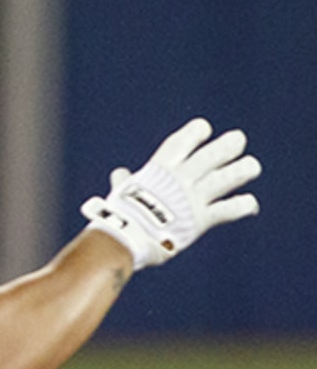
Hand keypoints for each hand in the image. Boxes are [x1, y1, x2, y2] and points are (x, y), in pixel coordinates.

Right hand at [80, 118, 260, 268]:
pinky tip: (249, 205)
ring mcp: (194, 198)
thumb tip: (119, 174)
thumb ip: (126, 182)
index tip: (204, 130)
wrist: (124, 238)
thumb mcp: (121, 192)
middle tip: (237, 141)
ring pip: (231, 176)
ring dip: (245, 169)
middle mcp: (182, 178)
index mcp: (161, 168)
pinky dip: (244, 205)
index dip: (198, 131)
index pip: (185, 139)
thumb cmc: (118, 215)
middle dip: (230, 144)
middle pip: (216, 153)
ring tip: (251, 167)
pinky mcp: (203, 219)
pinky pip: (231, 209)